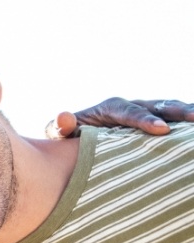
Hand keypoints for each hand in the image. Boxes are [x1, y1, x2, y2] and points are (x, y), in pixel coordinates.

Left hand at [46, 98, 193, 138]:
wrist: (76, 135)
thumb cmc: (69, 136)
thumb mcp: (61, 133)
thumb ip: (62, 127)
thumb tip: (64, 118)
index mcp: (111, 107)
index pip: (130, 111)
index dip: (146, 119)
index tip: (161, 129)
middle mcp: (132, 106)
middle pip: (157, 106)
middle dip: (176, 112)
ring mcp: (146, 113)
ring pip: (170, 110)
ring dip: (187, 113)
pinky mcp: (155, 122)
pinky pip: (174, 121)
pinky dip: (185, 124)